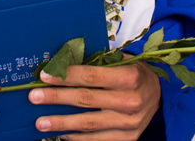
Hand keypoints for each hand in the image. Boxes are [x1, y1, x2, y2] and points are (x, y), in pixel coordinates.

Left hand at [26, 62, 160, 139]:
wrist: (159, 94)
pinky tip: (61, 134)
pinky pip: (98, 139)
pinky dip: (78, 138)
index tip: (44, 76)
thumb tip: (57, 63)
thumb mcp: (119, 61)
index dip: (65, 76)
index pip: (90, 76)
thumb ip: (94, 63)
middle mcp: (130, 101)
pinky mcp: (129, 137)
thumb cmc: (132, 73)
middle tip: (34, 97)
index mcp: (129, 77)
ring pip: (89, 123)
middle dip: (57, 98)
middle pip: (86, 99)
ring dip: (62, 123)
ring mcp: (130, 122)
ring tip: (41, 122)